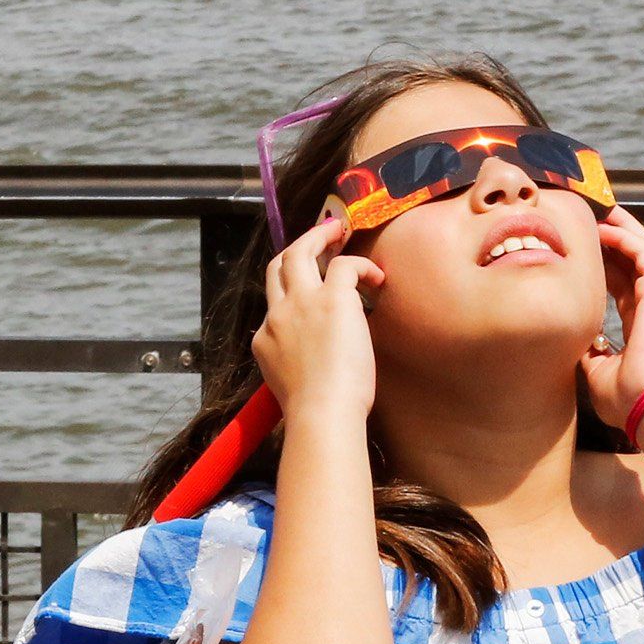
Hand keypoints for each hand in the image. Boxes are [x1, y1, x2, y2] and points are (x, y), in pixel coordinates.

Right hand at [251, 215, 381, 430]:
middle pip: (278, 266)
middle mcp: (278, 314)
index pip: (275, 306)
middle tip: (318, 238)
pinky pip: (345, 265)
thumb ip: (294, 362)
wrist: (321, 414)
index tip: (316, 300)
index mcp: (266, 338)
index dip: (295, 297)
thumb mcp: (290, 383)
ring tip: (338, 229)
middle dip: (297, 248)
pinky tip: (377, 278)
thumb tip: (312, 358)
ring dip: (318, 236)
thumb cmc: (315, 412)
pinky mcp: (333, 299)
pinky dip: (362, 266)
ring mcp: (302, 303)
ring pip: (299, 252)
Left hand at [579, 206, 643, 430]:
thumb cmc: (627, 396)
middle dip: (614, 239)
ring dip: (622, 229)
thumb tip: (574, 342)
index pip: (622, 285)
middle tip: (592, 218)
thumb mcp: (597, 370)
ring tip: (602, 211)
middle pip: (633, 261)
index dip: (604, 264)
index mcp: (640, 325)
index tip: (583, 249)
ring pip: (642, 250)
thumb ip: (587, 352)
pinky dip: (625, 237)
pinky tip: (605, 227)